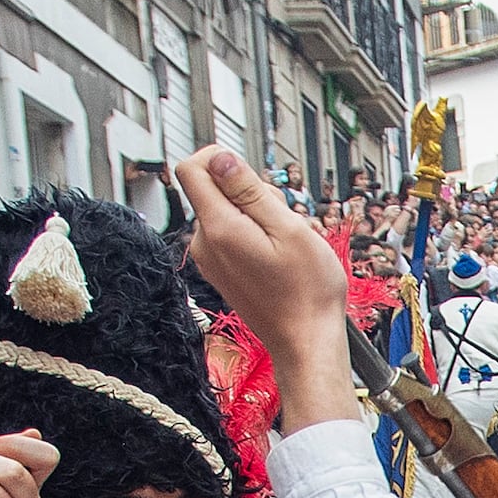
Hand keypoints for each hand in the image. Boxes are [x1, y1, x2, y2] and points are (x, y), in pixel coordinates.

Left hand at [168, 148, 359, 426]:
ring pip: (227, 210)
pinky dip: (255, 233)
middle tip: (282, 218)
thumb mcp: (289, 228)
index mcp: (220, 229)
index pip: (190, 169)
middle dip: (248, 190)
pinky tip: (278, 254)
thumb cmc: (307, 291)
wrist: (306, 341)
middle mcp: (206, 243)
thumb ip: (250, 191)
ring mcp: (211, 258)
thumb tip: (220, 158)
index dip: (217, 157)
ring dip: (257, 213)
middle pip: (213, 189)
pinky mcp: (221, 269)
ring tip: (285, 241)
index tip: (249, 172)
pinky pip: (232, 232)